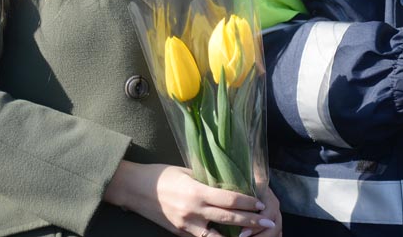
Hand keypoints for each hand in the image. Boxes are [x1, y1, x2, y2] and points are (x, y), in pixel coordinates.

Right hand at [103, 161, 277, 236]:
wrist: (134, 189)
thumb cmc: (161, 175)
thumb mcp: (186, 172)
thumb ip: (206, 180)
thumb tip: (227, 182)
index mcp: (196, 192)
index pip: (228, 199)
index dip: (247, 202)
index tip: (260, 203)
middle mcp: (193, 211)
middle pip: (228, 218)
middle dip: (250, 221)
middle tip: (267, 222)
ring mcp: (186, 226)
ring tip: (251, 236)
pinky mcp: (180, 233)